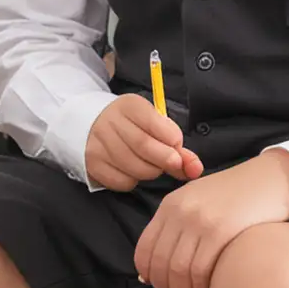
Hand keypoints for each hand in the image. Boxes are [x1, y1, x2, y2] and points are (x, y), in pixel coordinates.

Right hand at [84, 94, 203, 191]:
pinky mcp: (93, 164)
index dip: (172, 139)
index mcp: (129, 106)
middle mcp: (110, 122)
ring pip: (134, 167)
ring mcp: (98, 144)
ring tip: (152, 166)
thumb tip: (195, 168)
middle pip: (144, 146)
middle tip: (173, 164)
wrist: (93, 125)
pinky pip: (121, 181)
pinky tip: (133, 171)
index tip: (178, 146)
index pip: (154, 123)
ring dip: (151, 172)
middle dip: (166, 160)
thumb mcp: (153, 123)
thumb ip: (175, 143)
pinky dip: (134, 181)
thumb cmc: (132, 125)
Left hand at [135, 149, 288, 287]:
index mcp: (170, 205)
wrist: (272, 178)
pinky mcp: (220, 229)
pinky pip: (200, 270)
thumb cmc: (238, 197)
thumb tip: (148, 274)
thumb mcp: (199, 202)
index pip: (143, 251)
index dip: (150, 279)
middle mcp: (179, 211)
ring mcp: (199, 219)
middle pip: (160, 264)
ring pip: (178, 271)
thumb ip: (176, 230)